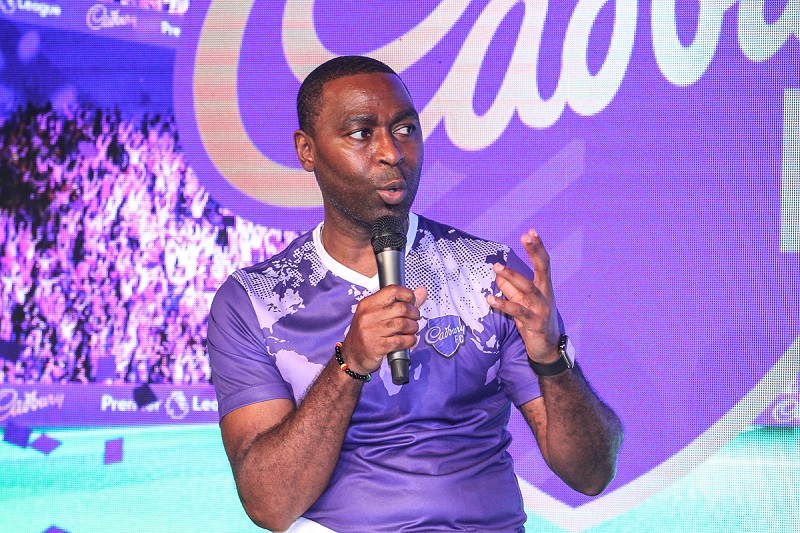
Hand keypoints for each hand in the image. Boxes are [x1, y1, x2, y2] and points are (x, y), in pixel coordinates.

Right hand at [341, 285, 427, 373]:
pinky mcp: (377, 346)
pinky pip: (401, 340)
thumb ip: (401, 302)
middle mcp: (368, 316)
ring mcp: (372, 331)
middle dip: (414, 313)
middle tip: (414, 318)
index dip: (408, 295)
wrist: (351, 356)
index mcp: (368, 304)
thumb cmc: (366, 334)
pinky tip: (409, 340)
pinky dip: (410, 340)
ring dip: (413, 328)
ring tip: (412, 330)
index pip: (393, 290)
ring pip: (403, 324)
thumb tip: (422, 291)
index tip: (412, 302)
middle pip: (402, 308)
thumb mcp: (377, 315)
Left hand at [486, 229, 560, 363]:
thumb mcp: (522, 304)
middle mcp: (546, 295)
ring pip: (528, 289)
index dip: (538, 247)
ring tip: (497, 267)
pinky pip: (517, 311)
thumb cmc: (534, 323)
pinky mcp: (534, 322)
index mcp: (544, 288)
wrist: (547, 349)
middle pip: (542, 269)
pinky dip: (503, 304)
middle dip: (534, 252)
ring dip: (512, 277)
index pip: (543, 263)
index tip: (531, 232)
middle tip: (524, 237)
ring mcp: (542, 308)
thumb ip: (511, 290)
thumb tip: (498, 276)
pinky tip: (489, 298)